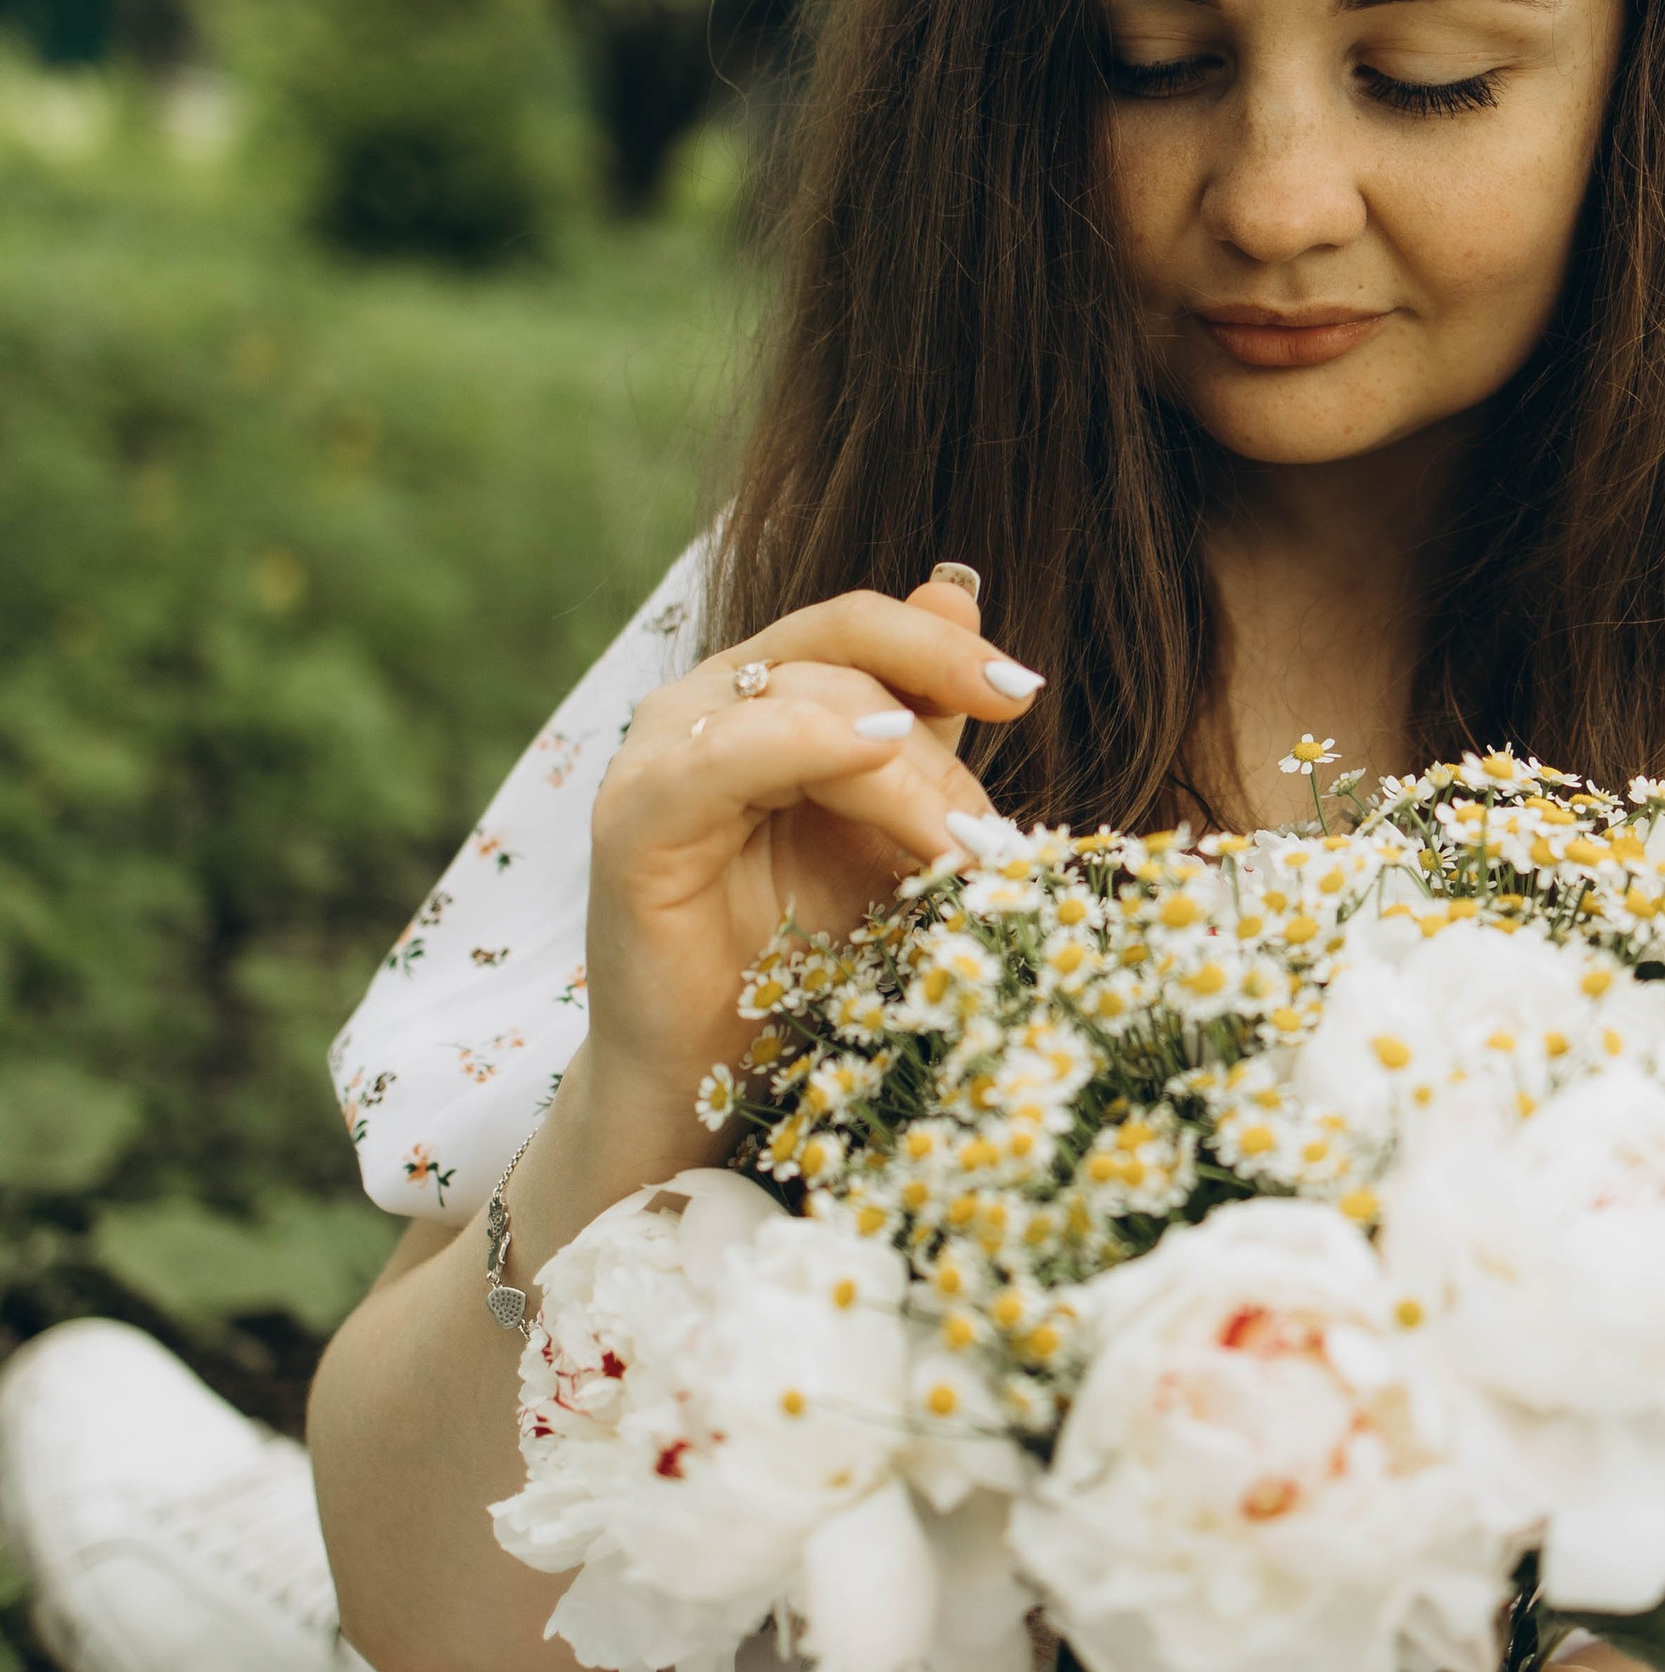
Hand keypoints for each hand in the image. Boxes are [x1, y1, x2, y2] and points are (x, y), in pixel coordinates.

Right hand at [580, 574, 1044, 1171]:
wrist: (714, 1079)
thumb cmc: (802, 960)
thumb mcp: (888, 832)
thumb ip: (920, 724)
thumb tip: (958, 592)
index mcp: (766, 692)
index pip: (860, 625)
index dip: (944, 645)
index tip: (1024, 692)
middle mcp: (707, 702)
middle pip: (843, 654)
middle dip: (939, 736)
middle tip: (992, 832)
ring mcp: (661, 752)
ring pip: (806, 699)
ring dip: (903, 773)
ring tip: (955, 852)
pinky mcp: (633, 818)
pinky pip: (725, 753)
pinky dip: (806, 741)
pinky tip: (873, 755)